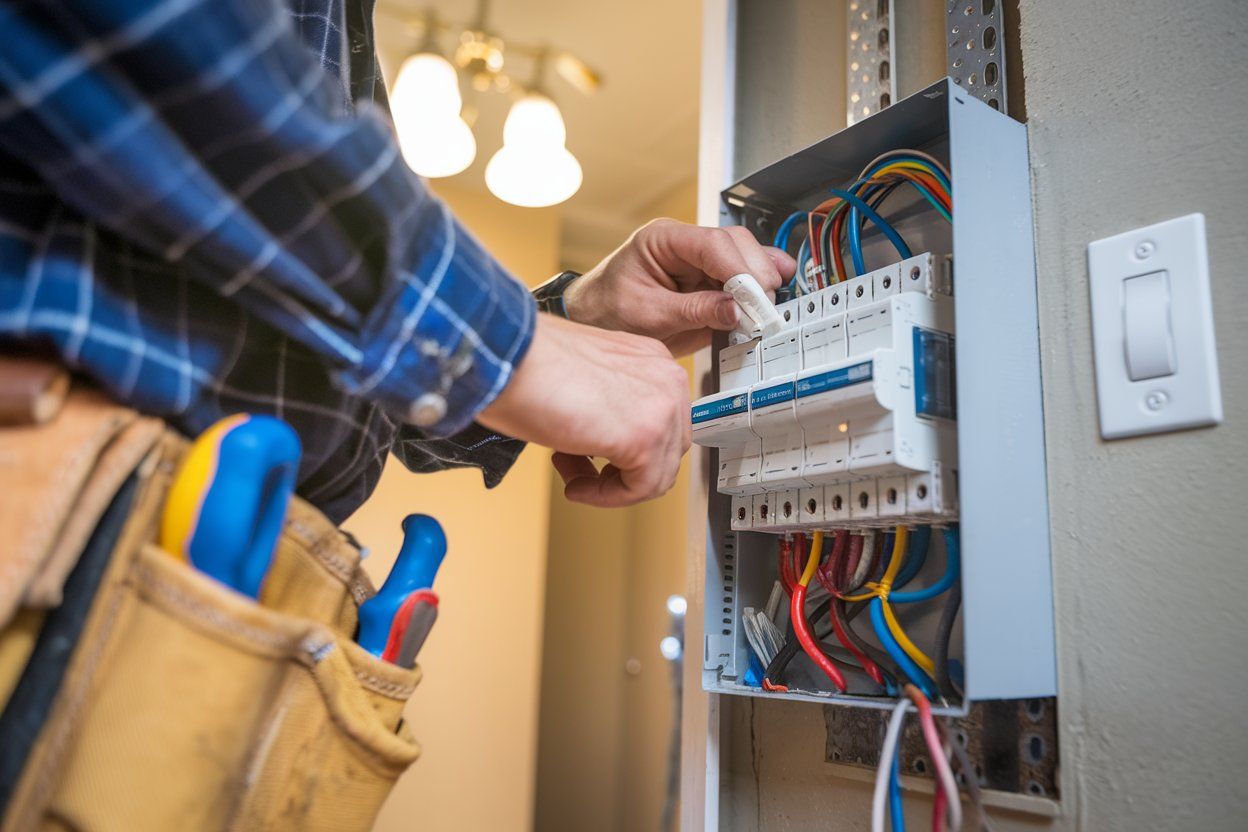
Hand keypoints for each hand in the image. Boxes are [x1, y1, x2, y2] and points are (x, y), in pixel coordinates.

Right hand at [478, 314, 689, 506]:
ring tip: (574, 477)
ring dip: (612, 486)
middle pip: (667, 452)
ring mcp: (662, 407)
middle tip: (579, 467)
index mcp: (652, 360)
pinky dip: (605, 497)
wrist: (507, 358)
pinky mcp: (645, 437)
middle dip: (621, 470)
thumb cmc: (528, 364)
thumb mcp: (587, 380)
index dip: (625, 450)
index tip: (590, 456)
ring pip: (657, 475)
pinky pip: (639, 489)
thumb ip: (612, 407)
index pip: (662, 424)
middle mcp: (665, 379)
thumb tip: (610, 444)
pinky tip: (576, 487)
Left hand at [563, 218, 795, 354]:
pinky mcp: (709, 282)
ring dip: (761, 283)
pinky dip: (758, 289)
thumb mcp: (647, 316)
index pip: (712, 243)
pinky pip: (741, 279)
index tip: (755, 295)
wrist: (594, 322)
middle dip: (755, 275)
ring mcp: (699, 262)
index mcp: (662, 239)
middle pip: (735, 245)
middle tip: (764, 309)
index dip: (739, 268)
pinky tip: (772, 298)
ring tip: (768, 311)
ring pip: (745, 257)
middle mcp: (685, 244)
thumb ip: (693, 311)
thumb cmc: (607, 311)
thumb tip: (735, 310)